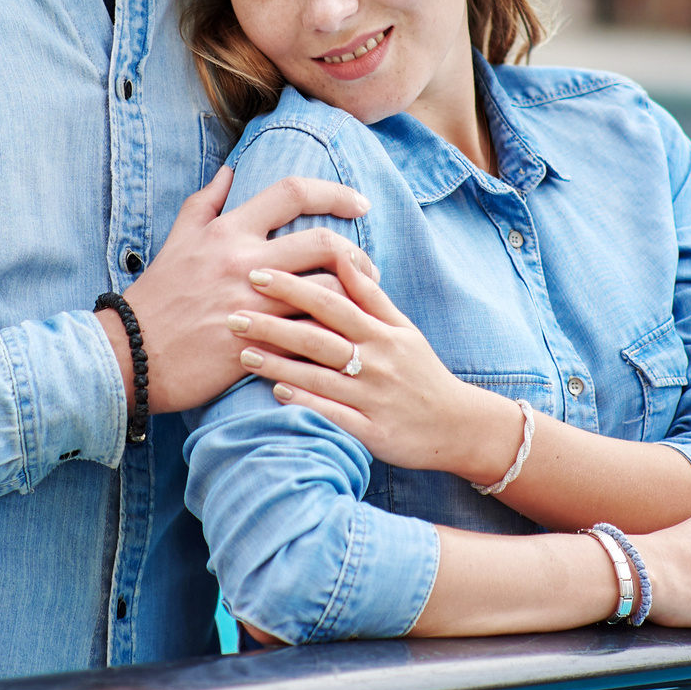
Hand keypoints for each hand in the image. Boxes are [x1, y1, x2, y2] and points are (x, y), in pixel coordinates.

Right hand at [110, 168, 373, 413]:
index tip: (360, 202)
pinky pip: (309, 339)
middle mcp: (244, 263)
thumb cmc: (156, 297)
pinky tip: (346, 340)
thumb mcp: (178, 238)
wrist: (130, 354)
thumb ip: (206, 201)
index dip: (335, 192)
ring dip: (355, 296)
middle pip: (323, 242)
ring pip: (326, 292)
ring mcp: (253, 306)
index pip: (293, 193)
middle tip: (370, 266)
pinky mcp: (257, 347)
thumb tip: (231, 170)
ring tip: (364, 303)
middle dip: (357, 252)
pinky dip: (333, 337)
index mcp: (228, 231)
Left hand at [229, 265, 518, 483]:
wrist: (458, 425)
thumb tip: (343, 257)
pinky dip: (306, 403)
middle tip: (232, 313)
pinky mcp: (373, 432)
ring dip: (279, 364)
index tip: (256, 273)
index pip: (332, 303)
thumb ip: (371, 296)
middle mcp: (377, 363)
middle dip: (274, 324)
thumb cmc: (421, 372)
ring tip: (242, 351)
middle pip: (319, 338)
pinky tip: (276, 393)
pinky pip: (335, 416)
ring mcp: (374, 399)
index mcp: (382, 334)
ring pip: (320, 378)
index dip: (294, 287)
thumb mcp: (404, 330)